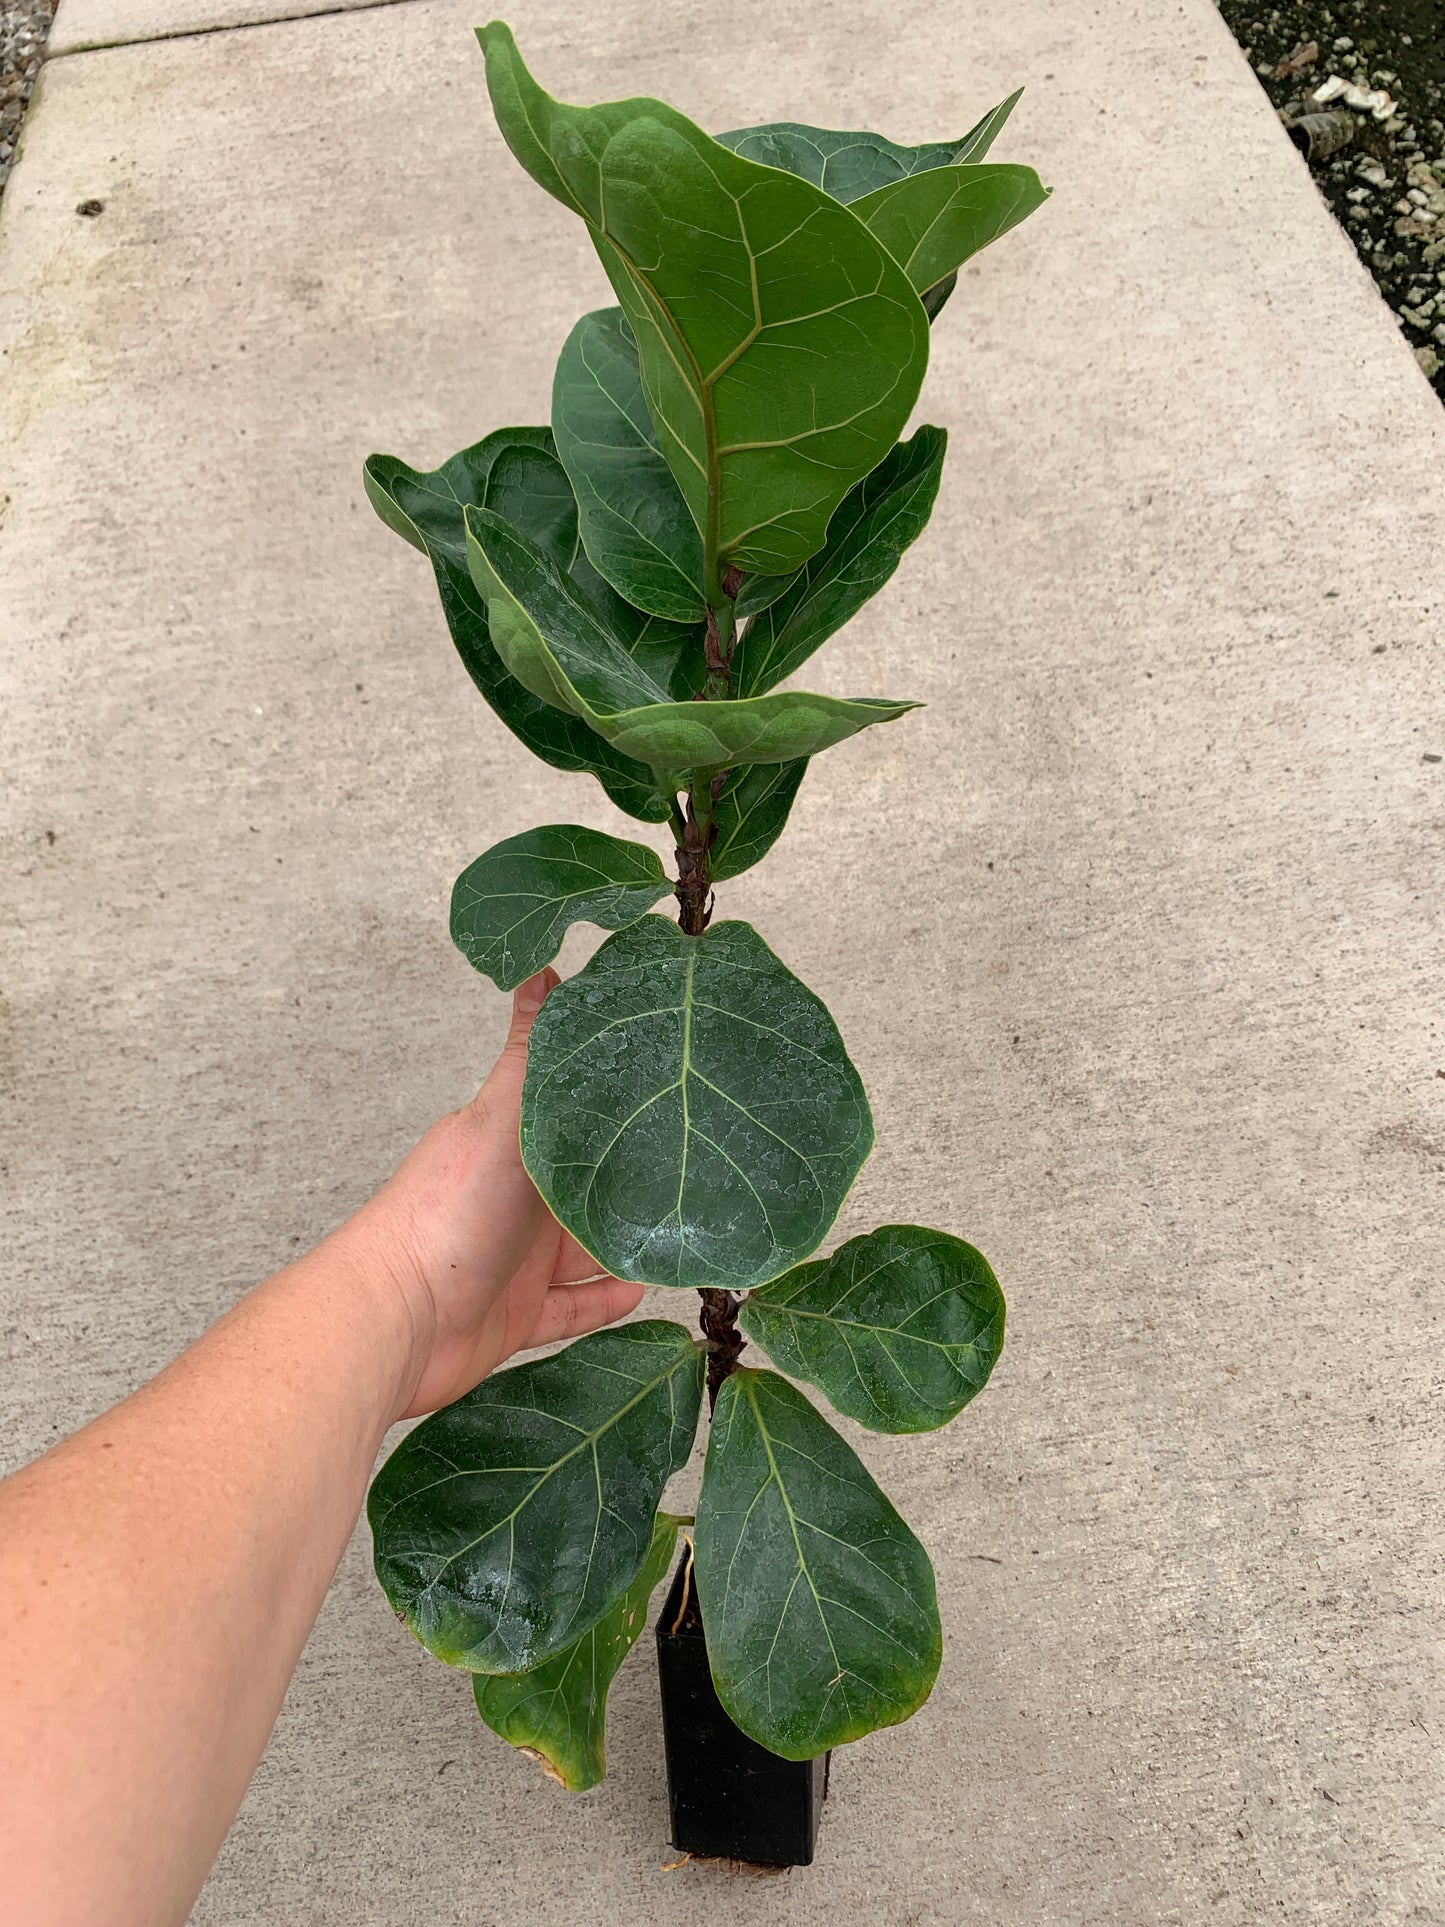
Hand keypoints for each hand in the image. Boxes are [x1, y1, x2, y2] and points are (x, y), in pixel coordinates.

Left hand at [323, 968, 643, 1419]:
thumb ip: (528, 1050)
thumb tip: (539, 964)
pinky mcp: (516, 1315)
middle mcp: (514, 1197)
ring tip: (683, 1229)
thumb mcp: (501, 1117)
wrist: (398, 1322)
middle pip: (583, 1180)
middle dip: (633, 1175)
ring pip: (584, 1246)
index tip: (673, 1086)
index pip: (569, 1111)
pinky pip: (571, 1306)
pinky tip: (643, 1288)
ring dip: (625, 1238)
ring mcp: (515, 1259)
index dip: (616, 1101)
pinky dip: (605, 1299)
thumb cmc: (447, 1213)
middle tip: (699, 1166)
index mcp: (511, 1141)